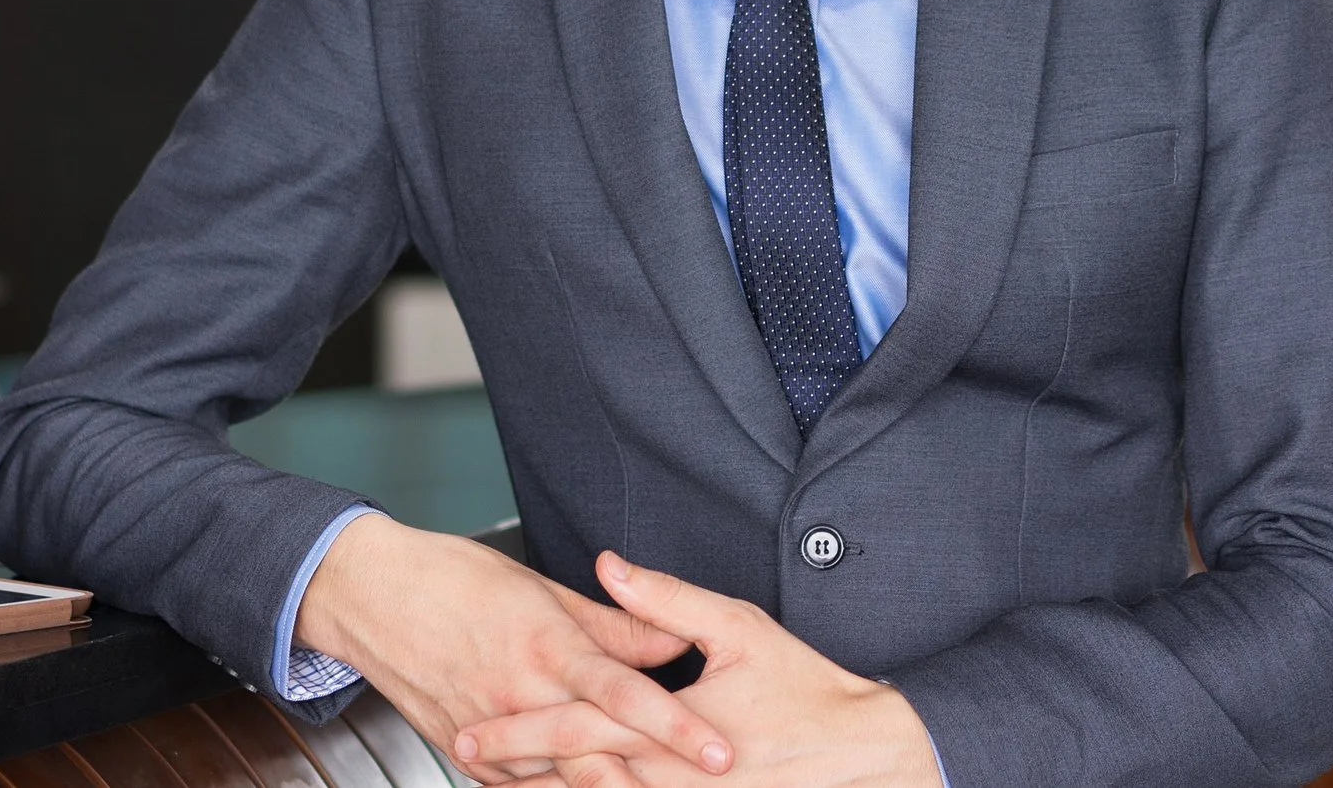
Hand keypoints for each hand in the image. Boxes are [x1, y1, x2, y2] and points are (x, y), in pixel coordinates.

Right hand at [295, 516, 735, 787]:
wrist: (372, 597)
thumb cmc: (454, 579)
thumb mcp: (542, 590)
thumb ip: (615, 624)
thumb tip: (676, 640)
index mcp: (546, 648)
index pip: (626, 696)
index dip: (677, 727)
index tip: (719, 751)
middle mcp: (520, 697)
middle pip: (599, 755)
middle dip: (654, 779)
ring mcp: (490, 733)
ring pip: (561, 782)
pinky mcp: (466, 753)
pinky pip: (521, 787)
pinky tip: (584, 786)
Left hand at [455, 551, 941, 787]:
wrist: (866, 756)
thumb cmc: (806, 691)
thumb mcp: (738, 629)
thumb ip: (666, 600)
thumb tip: (612, 566)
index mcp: (667, 728)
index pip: (574, 728)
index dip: (518, 729)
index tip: (472, 730)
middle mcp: (666, 779)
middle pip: (571, 778)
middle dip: (515, 769)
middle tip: (466, 754)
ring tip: (504, 786)